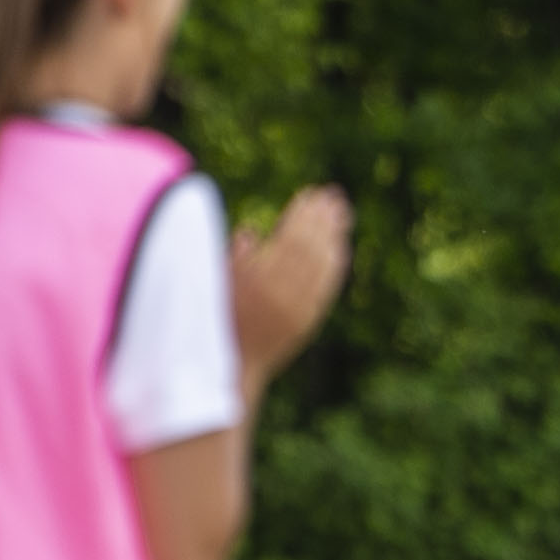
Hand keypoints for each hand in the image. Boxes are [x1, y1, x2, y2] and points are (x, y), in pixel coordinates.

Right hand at [232, 185, 351, 383]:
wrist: (235, 365)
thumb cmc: (220, 320)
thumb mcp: (217, 285)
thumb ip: (234, 259)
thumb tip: (250, 232)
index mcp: (256, 281)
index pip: (288, 238)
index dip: (302, 214)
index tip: (310, 194)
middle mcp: (281, 294)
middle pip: (309, 247)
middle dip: (322, 218)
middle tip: (333, 195)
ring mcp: (298, 309)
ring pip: (322, 266)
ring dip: (334, 236)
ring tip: (342, 214)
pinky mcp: (309, 321)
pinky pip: (327, 287)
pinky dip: (336, 265)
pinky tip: (341, 248)